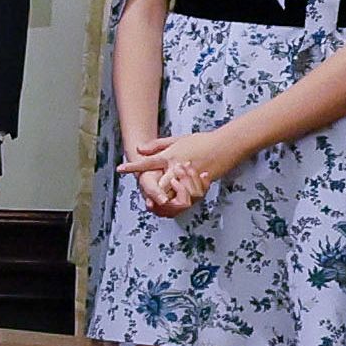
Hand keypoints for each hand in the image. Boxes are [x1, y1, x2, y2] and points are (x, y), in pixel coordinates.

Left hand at [116, 129, 236, 217]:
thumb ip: (156, 145)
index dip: (133, 166)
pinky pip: (188, 197)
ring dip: (163, 200)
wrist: (225, 145)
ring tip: (154, 205)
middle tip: (139, 198)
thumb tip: (138, 148)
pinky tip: (173, 206)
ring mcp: (189, 176)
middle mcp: (177, 167)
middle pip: (159, 182)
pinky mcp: (200, 184)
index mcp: (170, 155)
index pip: (147, 162)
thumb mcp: (176, 139)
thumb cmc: (200, 141)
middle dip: (149, 191)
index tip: (120, 169)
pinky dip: (179, 202)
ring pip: (173, 193)